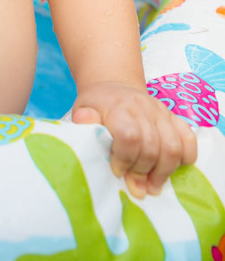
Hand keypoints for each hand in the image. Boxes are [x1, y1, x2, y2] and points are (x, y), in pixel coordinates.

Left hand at [72, 81, 196, 197]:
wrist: (113, 87)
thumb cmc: (97, 106)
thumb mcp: (83, 110)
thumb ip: (84, 120)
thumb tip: (85, 121)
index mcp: (117, 107)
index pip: (129, 136)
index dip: (124, 159)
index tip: (117, 171)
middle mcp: (142, 107)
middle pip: (151, 146)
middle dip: (143, 172)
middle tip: (136, 186)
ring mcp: (160, 111)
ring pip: (172, 147)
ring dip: (163, 172)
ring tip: (153, 186)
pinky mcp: (173, 117)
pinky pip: (188, 139)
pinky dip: (185, 157)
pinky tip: (173, 168)